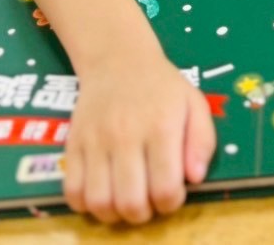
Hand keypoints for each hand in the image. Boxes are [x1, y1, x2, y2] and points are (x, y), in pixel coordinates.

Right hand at [63, 45, 216, 223]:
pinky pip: (71, 191)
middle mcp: (125, 135)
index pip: (165, 188)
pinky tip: (102, 193)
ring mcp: (95, 141)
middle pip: (130, 202)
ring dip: (114, 214)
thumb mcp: (195, 104)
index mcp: (161, 126)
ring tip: (125, 201)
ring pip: (98, 202)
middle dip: (143, 214)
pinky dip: (85, 204)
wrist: (118, 60)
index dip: (171, 203)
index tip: (172, 193)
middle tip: (149, 202)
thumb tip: (194, 179)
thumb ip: (202, 142)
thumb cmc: (162, 87)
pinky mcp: (72, 144)